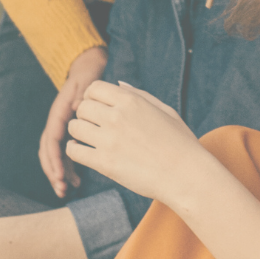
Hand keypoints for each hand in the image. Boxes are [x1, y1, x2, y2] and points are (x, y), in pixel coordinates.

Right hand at [39, 46, 108, 197]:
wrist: (88, 70)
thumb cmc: (88, 77)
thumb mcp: (85, 83)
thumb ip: (81, 94)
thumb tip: (77, 106)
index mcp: (59, 114)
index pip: (52, 138)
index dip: (55, 157)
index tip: (60, 173)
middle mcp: (57, 123)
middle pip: (48, 152)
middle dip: (53, 171)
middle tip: (62, 189)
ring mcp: (62, 130)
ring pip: (55, 156)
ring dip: (59, 173)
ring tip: (66, 190)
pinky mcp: (70, 134)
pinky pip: (66, 154)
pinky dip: (69, 168)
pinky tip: (77, 182)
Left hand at [64, 80, 200, 205]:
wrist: (185, 174)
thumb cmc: (179, 142)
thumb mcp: (164, 110)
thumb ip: (139, 95)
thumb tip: (118, 84)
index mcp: (132, 101)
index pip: (94, 88)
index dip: (92, 97)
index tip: (98, 107)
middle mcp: (117, 117)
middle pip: (82, 107)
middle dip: (85, 114)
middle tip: (94, 125)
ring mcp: (109, 140)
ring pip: (74, 128)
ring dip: (79, 132)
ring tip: (89, 138)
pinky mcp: (104, 163)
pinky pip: (74, 151)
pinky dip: (74, 150)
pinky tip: (83, 151)